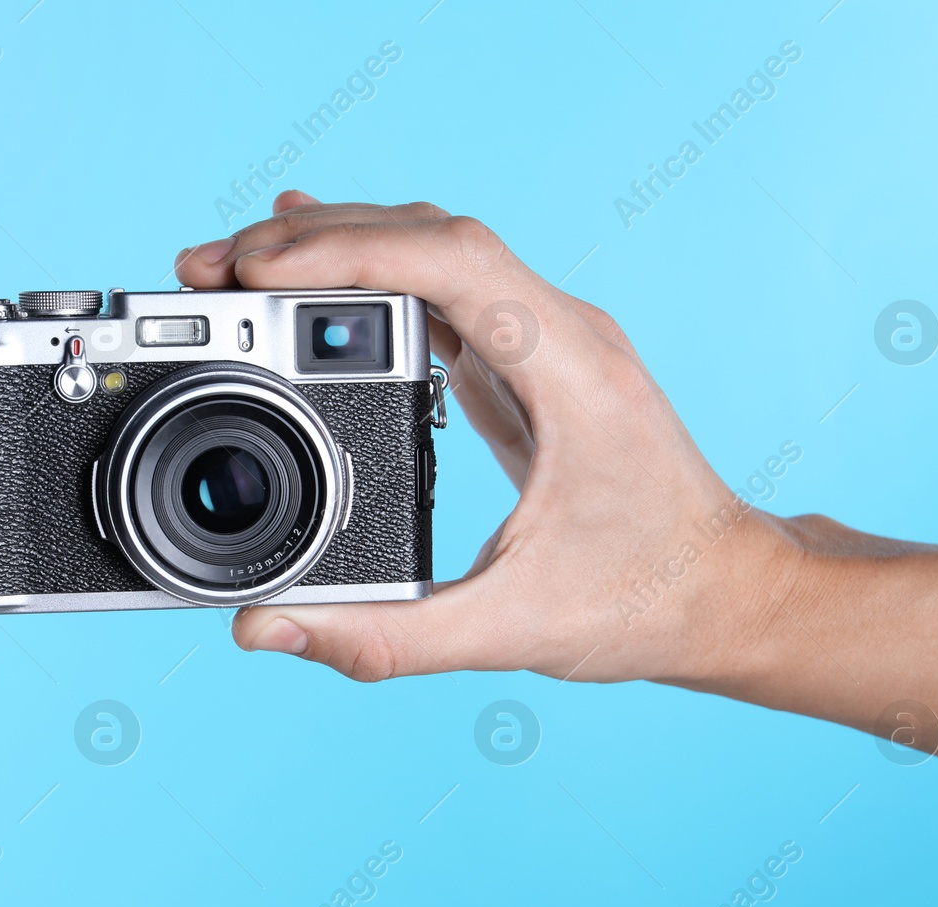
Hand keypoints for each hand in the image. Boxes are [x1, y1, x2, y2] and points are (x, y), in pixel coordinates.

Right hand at [174, 191, 786, 684]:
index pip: (452, 262)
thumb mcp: (509, 630)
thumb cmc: (647, 601)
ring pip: (432, 250)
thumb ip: (384, 639)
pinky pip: (441, 288)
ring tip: (238, 265)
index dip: (346, 250)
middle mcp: (560, 332)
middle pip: (429, 236)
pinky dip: (369, 275)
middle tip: (209, 266)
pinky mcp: (526, 362)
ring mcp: (545, 339)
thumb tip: (268, 629)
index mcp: (568, 369)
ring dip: (336, 248)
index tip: (255, 265)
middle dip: (313, 239)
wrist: (728, 592)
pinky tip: (312, 277)